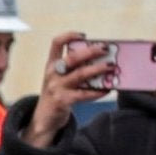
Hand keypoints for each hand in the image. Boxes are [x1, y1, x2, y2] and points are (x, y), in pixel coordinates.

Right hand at [26, 32, 112, 147]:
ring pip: (80, 74)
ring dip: (98, 69)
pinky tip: (107, 89)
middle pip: (72, 57)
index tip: (84, 35)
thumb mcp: (59, 78)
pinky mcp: (63, 100)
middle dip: (91, 51)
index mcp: (51, 64)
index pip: (56, 43)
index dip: (69, 36)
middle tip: (105, 49)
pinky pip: (84, 94)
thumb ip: (73, 69)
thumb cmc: (56, 94)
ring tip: (111, 67)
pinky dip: (97, 91)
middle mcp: (52, 73)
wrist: (43, 119)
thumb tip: (98, 61)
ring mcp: (57, 87)